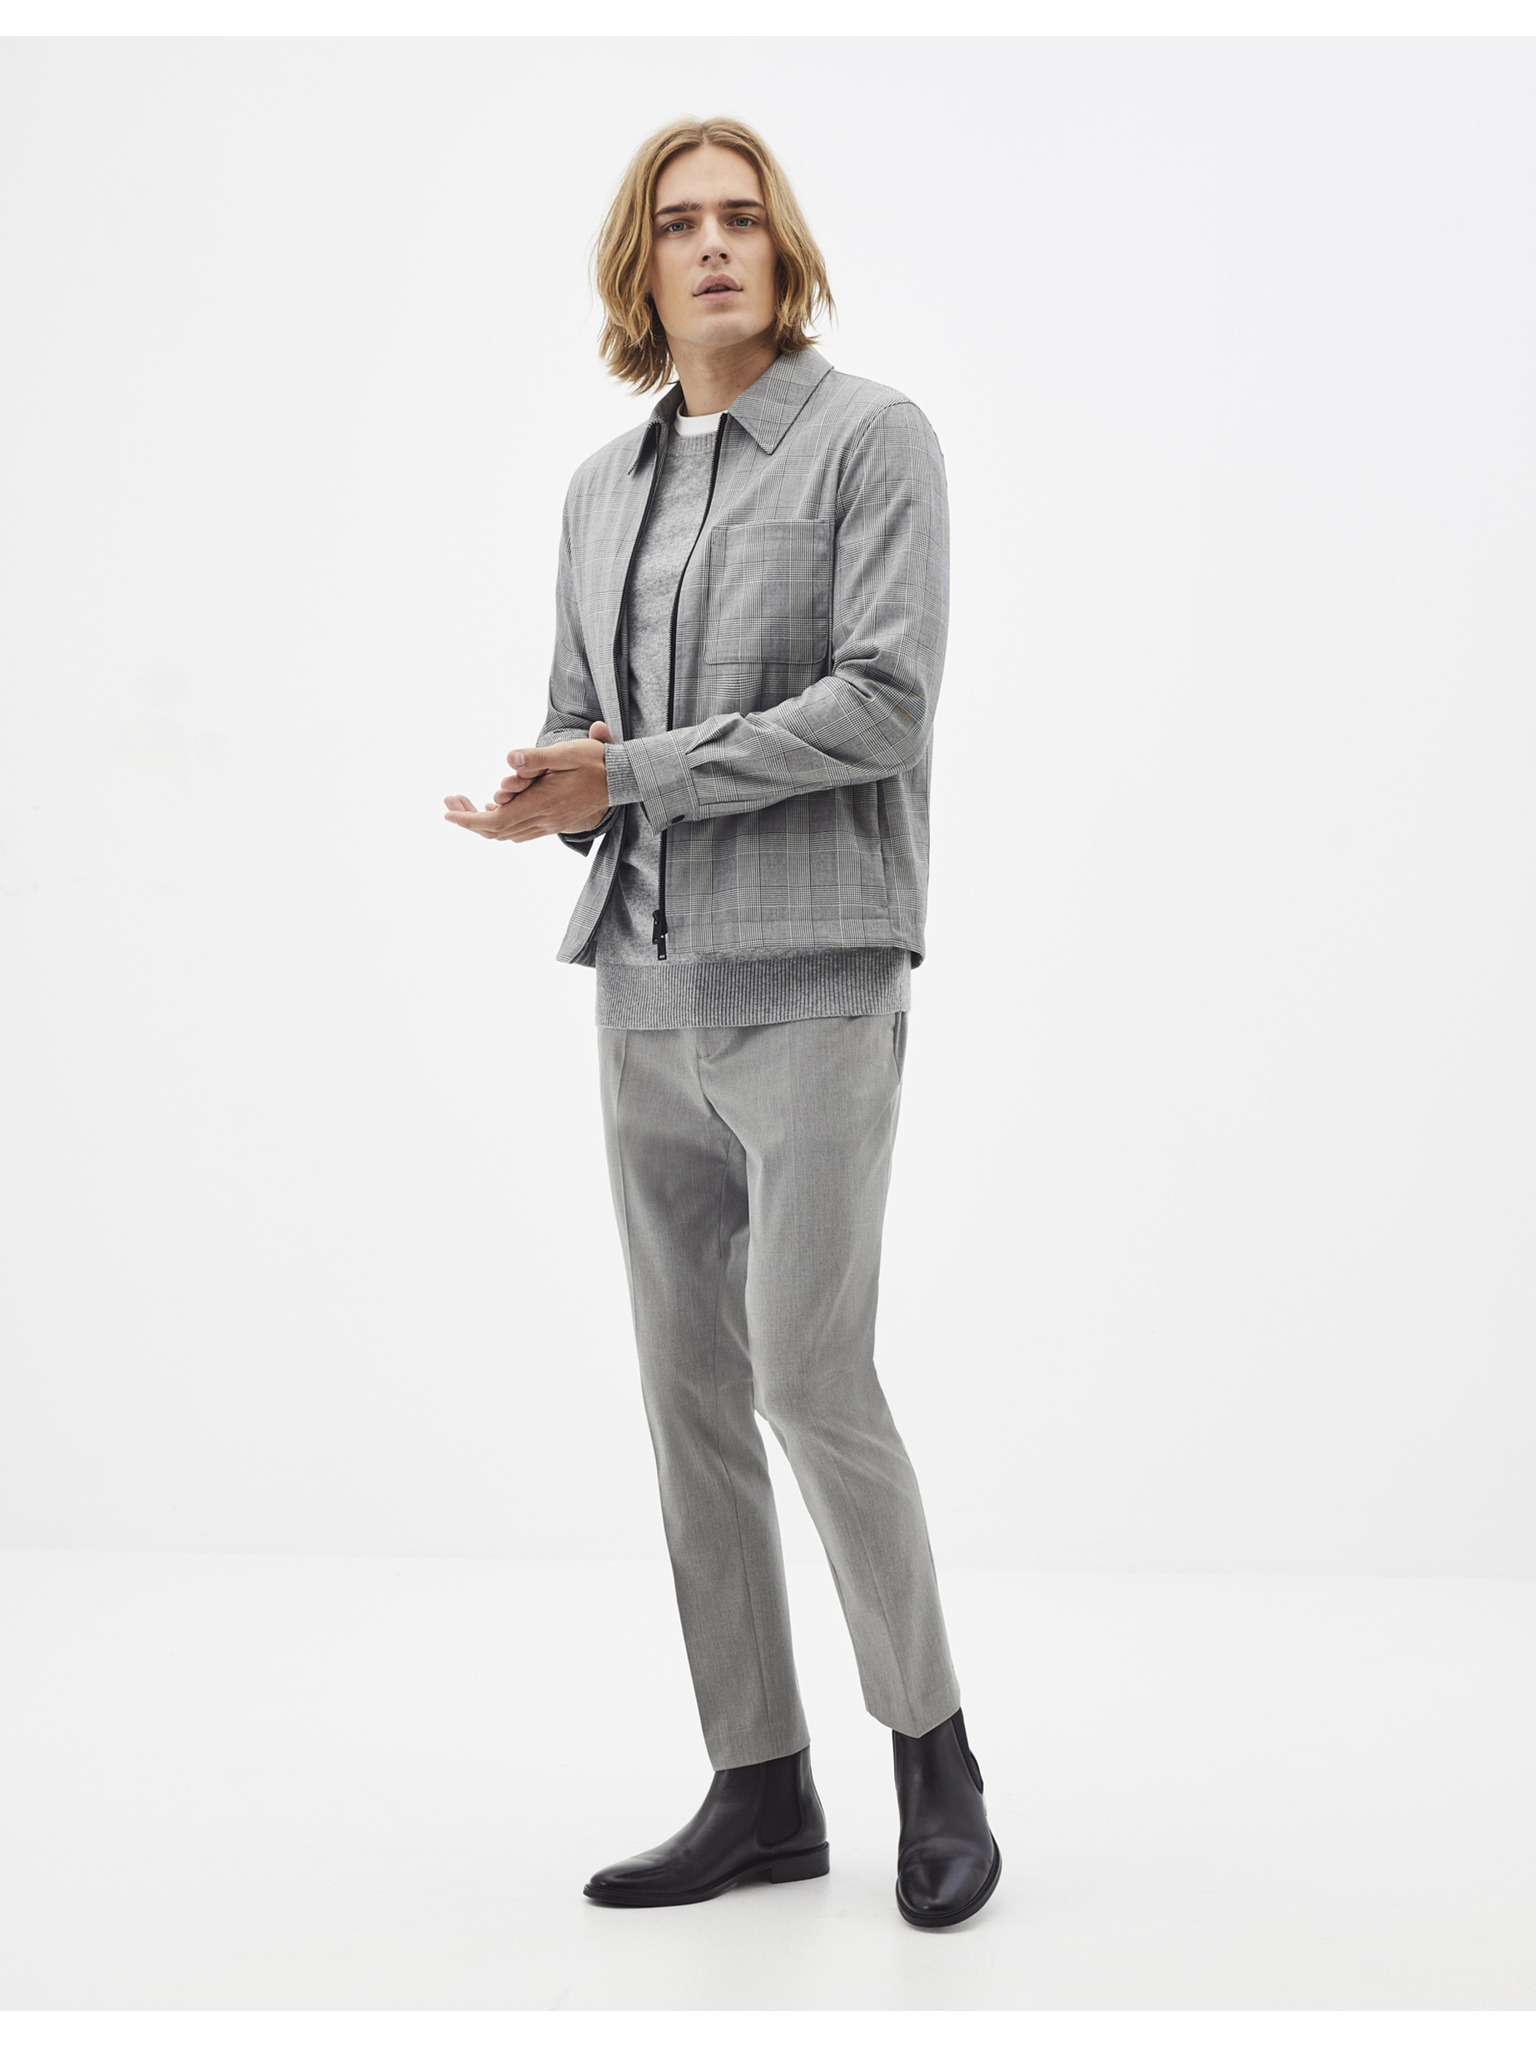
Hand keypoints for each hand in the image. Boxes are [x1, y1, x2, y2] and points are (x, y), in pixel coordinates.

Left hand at [443, 722, 612, 841]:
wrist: (623, 781)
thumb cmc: (596, 763)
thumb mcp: (567, 752)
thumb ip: (536, 757)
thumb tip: (509, 758)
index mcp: (541, 804)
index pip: (495, 821)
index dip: (468, 819)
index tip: (448, 812)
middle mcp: (543, 821)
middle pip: (496, 830)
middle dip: (468, 818)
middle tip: (451, 800)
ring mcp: (549, 825)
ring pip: (506, 833)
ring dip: (483, 821)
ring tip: (466, 802)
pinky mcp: (554, 824)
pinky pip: (520, 831)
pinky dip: (501, 822)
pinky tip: (498, 804)